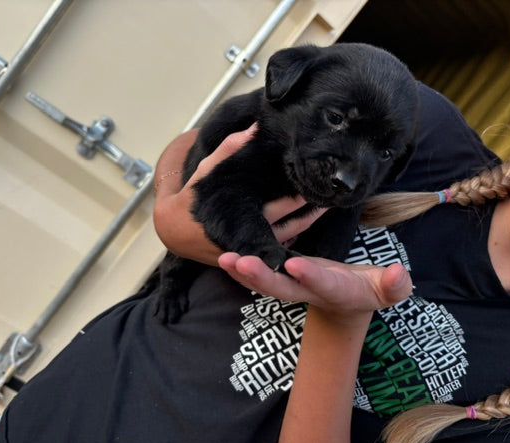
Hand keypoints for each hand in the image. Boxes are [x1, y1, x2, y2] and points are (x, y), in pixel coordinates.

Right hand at [153, 126, 326, 263]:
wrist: (176, 232)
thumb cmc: (194, 198)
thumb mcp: (208, 169)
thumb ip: (231, 148)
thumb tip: (255, 125)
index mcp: (248, 210)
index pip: (287, 200)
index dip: (306, 190)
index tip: (322, 176)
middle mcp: (257, 231)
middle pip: (297, 216)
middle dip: (314, 201)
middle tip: (333, 186)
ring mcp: (258, 245)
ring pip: (295, 232)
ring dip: (312, 218)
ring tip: (329, 201)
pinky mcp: (257, 251)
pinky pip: (284, 242)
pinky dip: (298, 229)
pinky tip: (310, 217)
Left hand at [218, 253, 411, 319]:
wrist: (348, 304)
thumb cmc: (372, 290)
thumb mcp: (388, 289)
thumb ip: (394, 285)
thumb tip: (399, 274)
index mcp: (337, 291)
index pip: (324, 283)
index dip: (310, 276)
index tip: (294, 265)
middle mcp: (310, 292)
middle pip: (284, 288)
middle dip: (263, 276)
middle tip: (242, 262)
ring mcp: (294, 288)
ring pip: (266, 284)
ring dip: (244, 273)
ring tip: (225, 259)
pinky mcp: (283, 279)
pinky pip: (259, 277)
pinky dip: (241, 269)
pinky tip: (224, 257)